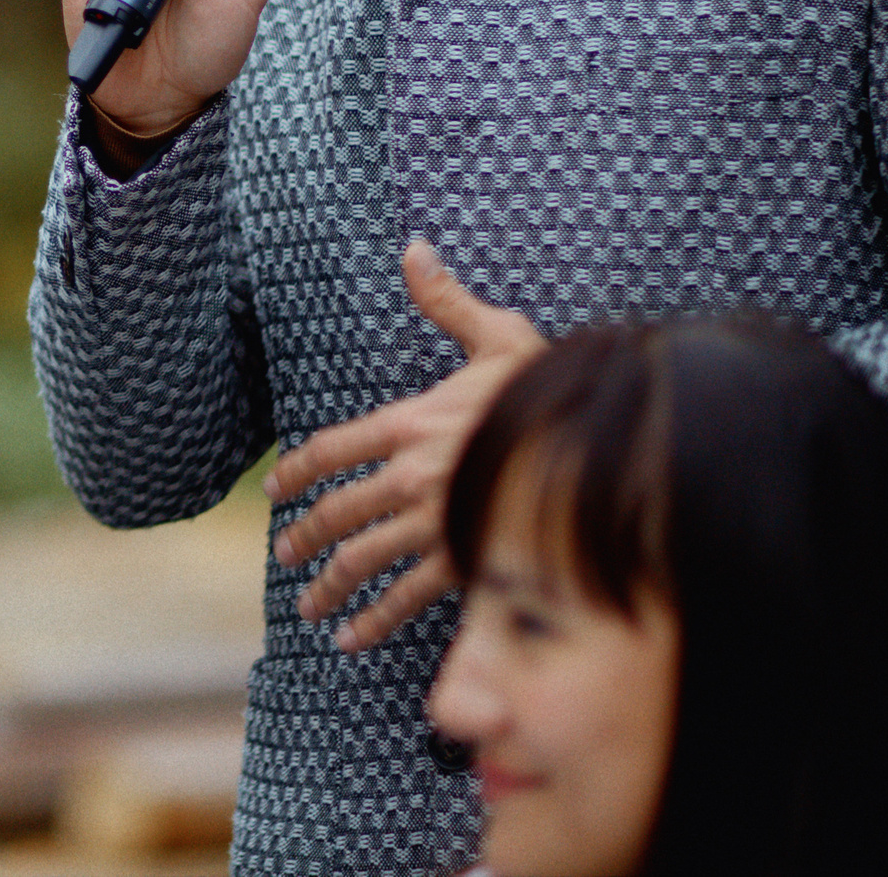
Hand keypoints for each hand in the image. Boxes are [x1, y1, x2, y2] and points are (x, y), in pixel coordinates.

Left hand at [262, 240, 545, 651]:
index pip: (331, 448)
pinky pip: (408, 598)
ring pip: (363, 560)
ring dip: (329, 586)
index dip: (297, 471)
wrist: (610, 446)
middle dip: (304, 537)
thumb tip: (413, 248)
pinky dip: (376, 621)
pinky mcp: (466, 563)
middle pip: (337, 512)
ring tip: (309, 607)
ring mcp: (437, 523)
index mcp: (412, 421)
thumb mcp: (500, 337)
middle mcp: (413, 476)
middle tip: (283, 556)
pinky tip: (353, 639)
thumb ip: (448, 302)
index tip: (276, 491)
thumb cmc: (553, 391)